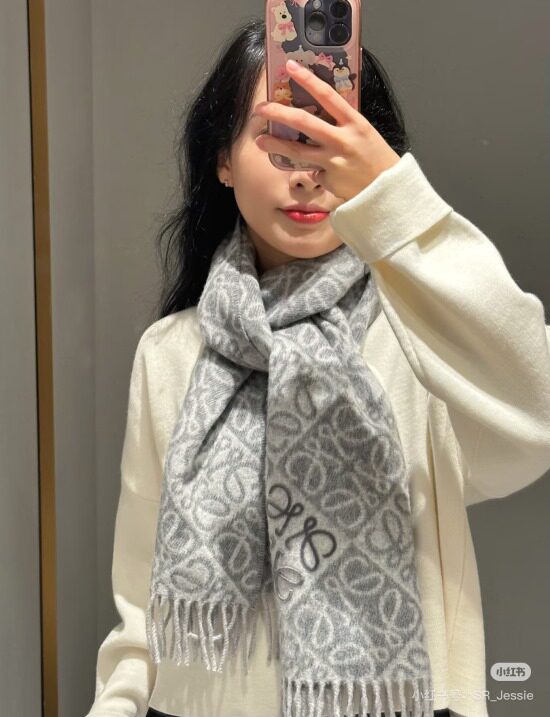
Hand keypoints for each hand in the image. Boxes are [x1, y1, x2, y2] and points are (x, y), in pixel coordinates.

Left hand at [254, 59, 400, 201]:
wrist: (387, 190)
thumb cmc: (375, 158)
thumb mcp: (363, 133)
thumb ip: (341, 124)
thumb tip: (315, 115)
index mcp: (355, 123)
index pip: (328, 96)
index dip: (308, 80)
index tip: (291, 67)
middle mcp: (343, 140)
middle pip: (304, 123)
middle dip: (278, 113)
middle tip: (260, 108)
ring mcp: (333, 161)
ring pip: (298, 151)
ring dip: (276, 145)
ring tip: (259, 141)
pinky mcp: (328, 179)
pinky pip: (313, 171)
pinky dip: (315, 169)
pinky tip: (327, 172)